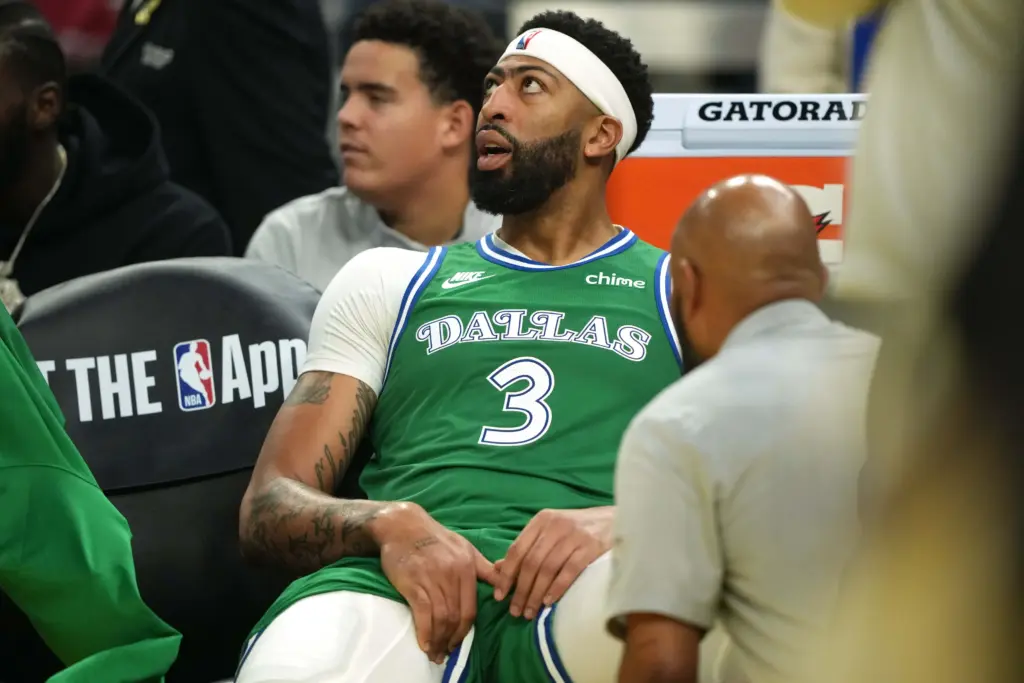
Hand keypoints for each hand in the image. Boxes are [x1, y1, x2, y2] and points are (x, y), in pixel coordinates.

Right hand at [376, 503, 499, 663]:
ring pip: (440, 617)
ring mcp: (432, 578)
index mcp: (467, 567)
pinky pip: (422, 613)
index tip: (459, 643)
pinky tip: (425, 643)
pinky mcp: (413, 582)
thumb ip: (485, 569)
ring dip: (438, 639)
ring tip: (435, 652)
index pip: (470, 609)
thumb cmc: (436, 538)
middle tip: (446, 653)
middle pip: (455, 616)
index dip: (465, 631)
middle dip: (452, 639)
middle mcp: (452, 574)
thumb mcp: (466, 548)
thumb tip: (505, 583)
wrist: (403, 525)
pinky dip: (425, 632)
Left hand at [493, 507, 612, 619]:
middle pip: (530, 562)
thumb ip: (526, 548)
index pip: (516, 550)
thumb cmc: (578, 529)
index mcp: (541, 521)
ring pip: (547, 569)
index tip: (499, 596)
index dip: (506, 574)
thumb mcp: (550, 532)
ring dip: (536, 594)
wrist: (614, 520)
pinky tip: (549, 602)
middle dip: (521, 590)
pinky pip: (569, 571)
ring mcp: (573, 536)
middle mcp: (555, 525)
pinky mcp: (590, 547)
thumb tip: (496, 568)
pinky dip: (557, 588)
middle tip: (515, 611)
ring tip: (530, 612)